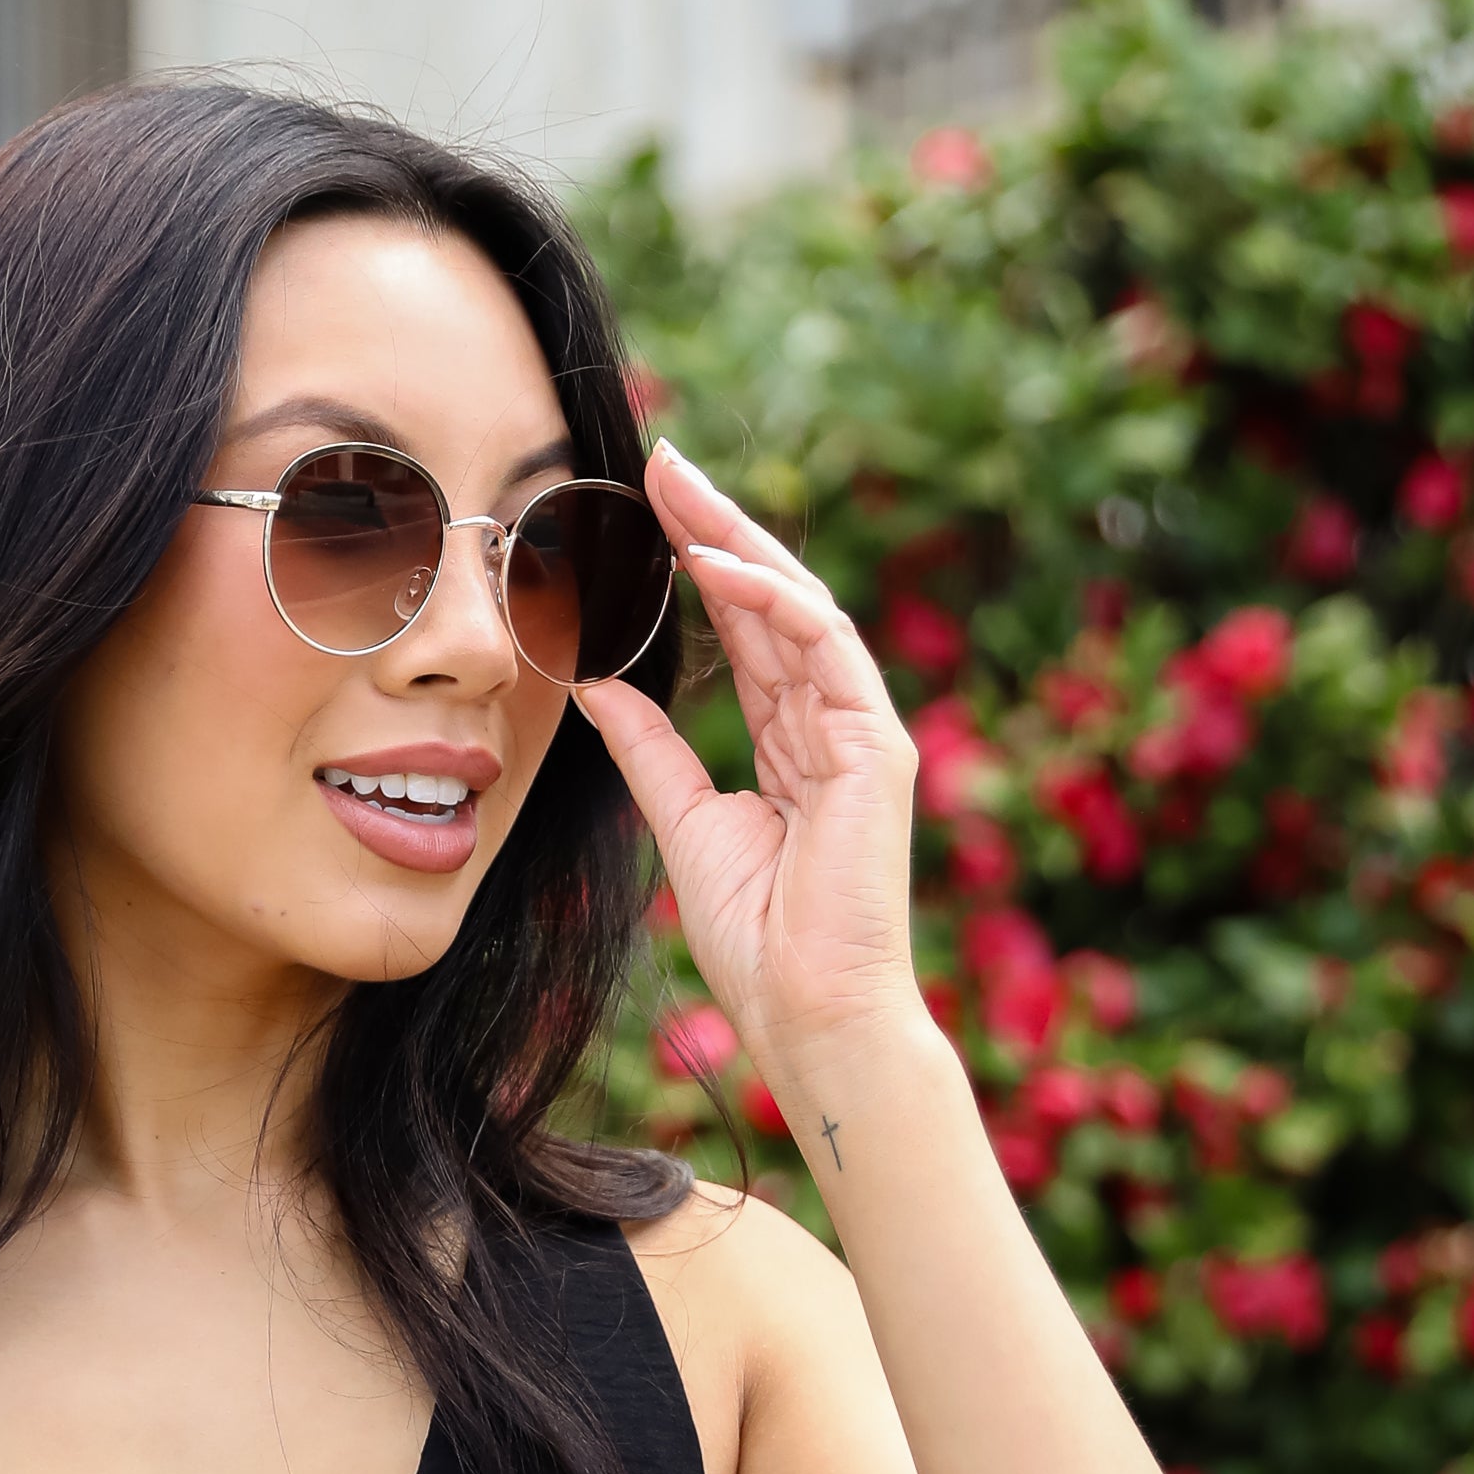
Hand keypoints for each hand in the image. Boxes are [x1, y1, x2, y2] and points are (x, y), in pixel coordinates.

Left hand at [574, 442, 922, 1082]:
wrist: (809, 1011)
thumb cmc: (759, 940)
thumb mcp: (684, 823)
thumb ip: (649, 750)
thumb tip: (596, 684)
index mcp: (795, 740)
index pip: (746, 629)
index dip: (698, 566)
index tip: (646, 513)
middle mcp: (834, 721)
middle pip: (773, 598)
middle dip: (716, 526)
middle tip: (663, 462)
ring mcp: (861, 729)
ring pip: (800, 603)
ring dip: (737, 539)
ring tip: (678, 487)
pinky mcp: (876, 745)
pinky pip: (822, 643)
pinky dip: (766, 598)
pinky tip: (710, 564)